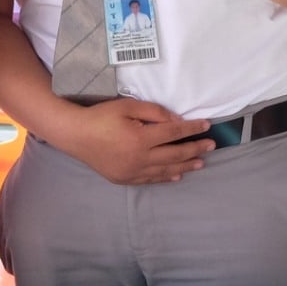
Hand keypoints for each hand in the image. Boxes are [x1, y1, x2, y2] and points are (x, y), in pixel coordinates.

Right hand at [53, 97, 213, 185]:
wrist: (75, 135)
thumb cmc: (101, 116)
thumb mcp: (127, 106)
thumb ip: (154, 112)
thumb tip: (175, 121)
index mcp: (140, 138)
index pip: (174, 133)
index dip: (192, 128)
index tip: (206, 126)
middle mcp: (139, 158)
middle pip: (174, 154)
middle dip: (195, 149)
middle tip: (211, 146)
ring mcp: (132, 171)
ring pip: (165, 170)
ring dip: (185, 166)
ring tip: (200, 163)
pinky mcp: (124, 179)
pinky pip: (150, 179)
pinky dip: (166, 177)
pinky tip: (176, 175)